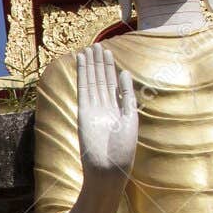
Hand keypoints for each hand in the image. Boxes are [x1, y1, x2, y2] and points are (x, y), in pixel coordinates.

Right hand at [75, 45, 137, 178]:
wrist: (109, 167)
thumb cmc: (123, 149)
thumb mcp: (130, 118)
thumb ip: (126, 95)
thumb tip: (125, 73)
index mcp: (117, 110)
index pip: (112, 84)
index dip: (110, 68)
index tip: (107, 53)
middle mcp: (104, 108)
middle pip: (100, 80)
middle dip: (99, 63)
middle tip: (96, 45)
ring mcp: (92, 109)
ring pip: (91, 81)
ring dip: (90, 65)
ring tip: (88, 48)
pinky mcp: (83, 111)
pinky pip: (83, 88)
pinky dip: (82, 74)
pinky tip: (82, 62)